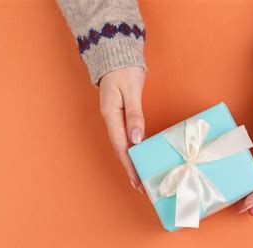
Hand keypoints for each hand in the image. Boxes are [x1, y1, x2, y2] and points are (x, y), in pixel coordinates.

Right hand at [99, 66, 145, 192]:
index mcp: (111, 115)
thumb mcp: (130, 91)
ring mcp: (115, 118)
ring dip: (131, 162)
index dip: (129, 165)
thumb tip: (137, 139)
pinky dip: (133, 150)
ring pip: (123, 145)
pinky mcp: (121, 115)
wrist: (117, 55)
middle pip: (121, 150)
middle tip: (141, 187)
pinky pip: (127, 137)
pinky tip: (139, 157)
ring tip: (141, 178)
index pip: (121, 147)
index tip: (137, 181)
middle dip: (130, 169)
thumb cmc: (124, 71)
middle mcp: (111, 120)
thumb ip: (134, 115)